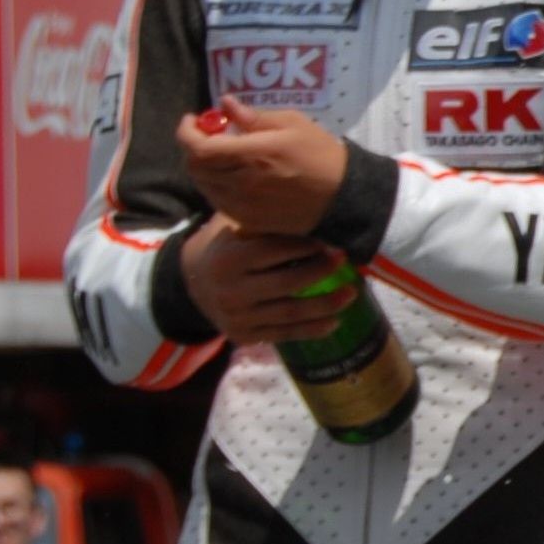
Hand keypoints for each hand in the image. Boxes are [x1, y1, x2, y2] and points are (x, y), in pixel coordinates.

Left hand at [178, 100, 351, 235]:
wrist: (344, 197)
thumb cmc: (320, 154)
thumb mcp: (294, 124)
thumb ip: (254, 116)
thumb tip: (226, 104)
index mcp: (253, 154)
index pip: (198, 148)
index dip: (187, 132)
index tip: (193, 120)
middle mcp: (242, 182)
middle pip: (195, 167)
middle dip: (195, 148)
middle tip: (209, 137)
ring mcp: (243, 205)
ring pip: (204, 185)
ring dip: (205, 168)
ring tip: (223, 158)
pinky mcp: (248, 220)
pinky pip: (218, 201)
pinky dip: (217, 186)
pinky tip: (234, 178)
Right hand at [180, 219, 360, 347]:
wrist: (193, 280)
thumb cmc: (227, 245)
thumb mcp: (236, 225)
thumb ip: (266, 220)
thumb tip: (315, 209)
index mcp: (228, 258)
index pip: (275, 251)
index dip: (306, 246)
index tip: (330, 240)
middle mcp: (230, 290)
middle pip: (287, 283)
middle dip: (321, 272)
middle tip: (344, 260)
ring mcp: (236, 317)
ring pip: (290, 313)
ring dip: (326, 305)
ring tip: (350, 293)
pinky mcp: (243, 335)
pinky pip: (284, 334)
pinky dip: (312, 330)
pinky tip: (334, 321)